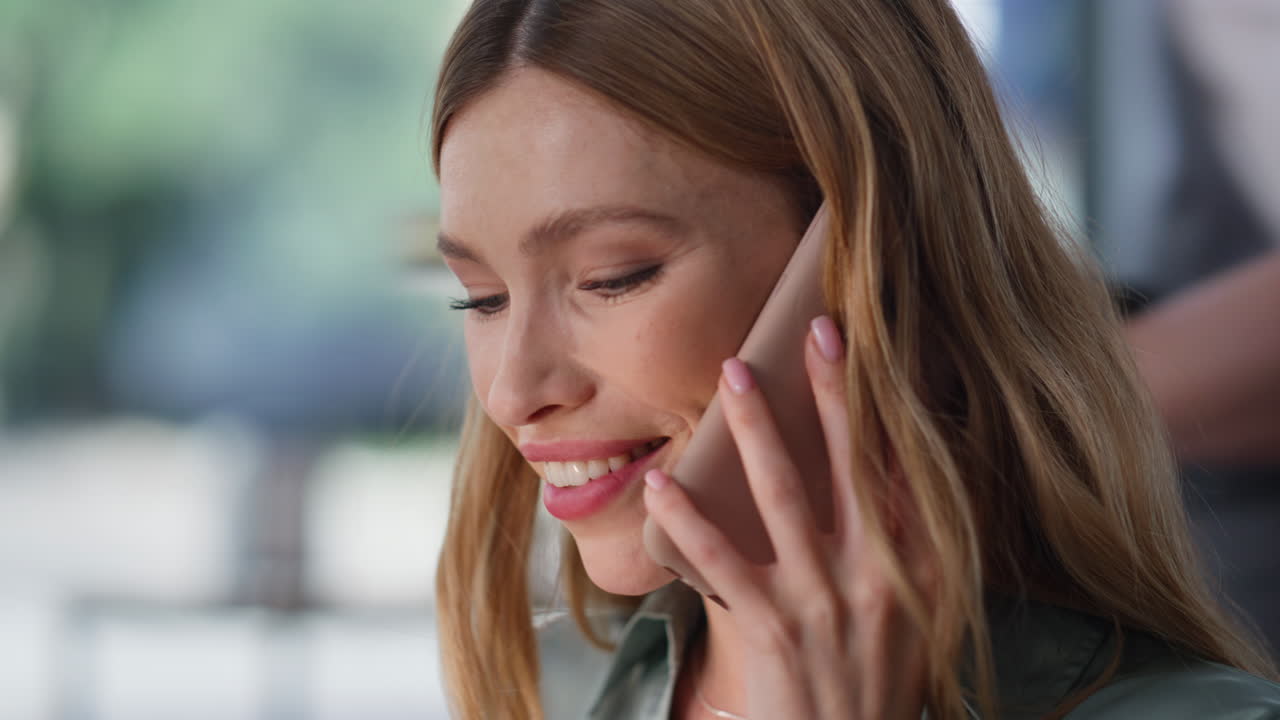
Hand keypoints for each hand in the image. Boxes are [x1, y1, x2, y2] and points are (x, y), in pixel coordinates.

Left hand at [643, 315, 934, 718]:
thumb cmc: (878, 682)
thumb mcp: (917, 617)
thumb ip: (908, 549)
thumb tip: (892, 473)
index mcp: (920, 569)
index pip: (910, 471)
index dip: (894, 405)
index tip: (881, 350)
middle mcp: (878, 577)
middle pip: (854, 464)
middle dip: (833, 392)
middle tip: (813, 329)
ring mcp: (824, 602)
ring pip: (784, 495)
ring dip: (757, 428)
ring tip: (733, 374)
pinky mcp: (773, 629)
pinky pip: (723, 560)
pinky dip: (688, 519)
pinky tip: (661, 483)